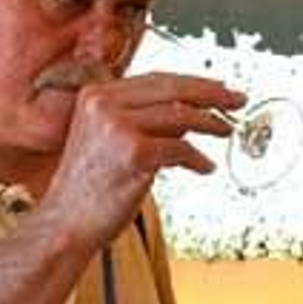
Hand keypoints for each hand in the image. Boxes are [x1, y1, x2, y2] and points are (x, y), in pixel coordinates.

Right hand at [41, 71, 244, 250]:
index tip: (217, 87)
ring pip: (181, 115)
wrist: (65, 224)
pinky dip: (198, 159)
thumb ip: (142, 119)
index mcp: (96, 95)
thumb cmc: (88, 189)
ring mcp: (118, 127)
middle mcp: (104, 104)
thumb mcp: (108, 140)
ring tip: (227, 129)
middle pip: (173, 89)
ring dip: (211, 123)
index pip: (156, 79)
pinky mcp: (134, 153)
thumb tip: (190, 111)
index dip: (192, 82)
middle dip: (211, 94)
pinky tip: (205, 167)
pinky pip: (181, 149)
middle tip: (237, 99)